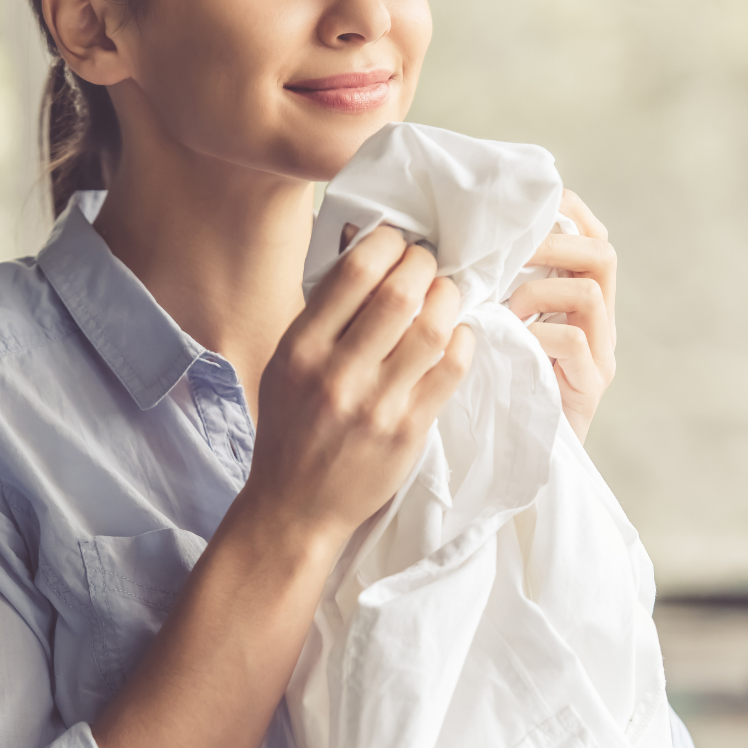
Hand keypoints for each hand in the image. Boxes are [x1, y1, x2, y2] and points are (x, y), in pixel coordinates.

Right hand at [244, 225, 474, 551]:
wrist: (296, 506)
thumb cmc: (291, 428)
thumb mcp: (285, 364)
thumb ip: (322, 317)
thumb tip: (367, 256)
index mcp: (301, 348)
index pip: (355, 271)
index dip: (387, 242)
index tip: (397, 242)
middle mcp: (337, 373)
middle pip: (400, 291)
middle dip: (424, 263)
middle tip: (428, 263)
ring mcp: (376, 404)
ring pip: (434, 328)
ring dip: (449, 298)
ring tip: (445, 294)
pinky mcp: (409, 430)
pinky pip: (452, 370)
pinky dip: (463, 340)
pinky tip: (457, 334)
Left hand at [508, 190, 616, 443]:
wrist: (510, 464)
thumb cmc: (493, 387)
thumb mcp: (491, 327)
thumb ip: (489, 288)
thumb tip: (447, 239)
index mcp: (577, 302)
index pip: (591, 236)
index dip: (565, 212)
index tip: (525, 208)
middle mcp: (598, 323)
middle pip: (602, 254)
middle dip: (551, 243)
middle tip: (506, 253)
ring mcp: (599, 356)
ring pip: (590, 293)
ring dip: (537, 289)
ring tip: (504, 309)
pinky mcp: (589, 389)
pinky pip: (576, 344)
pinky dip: (539, 333)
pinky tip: (509, 342)